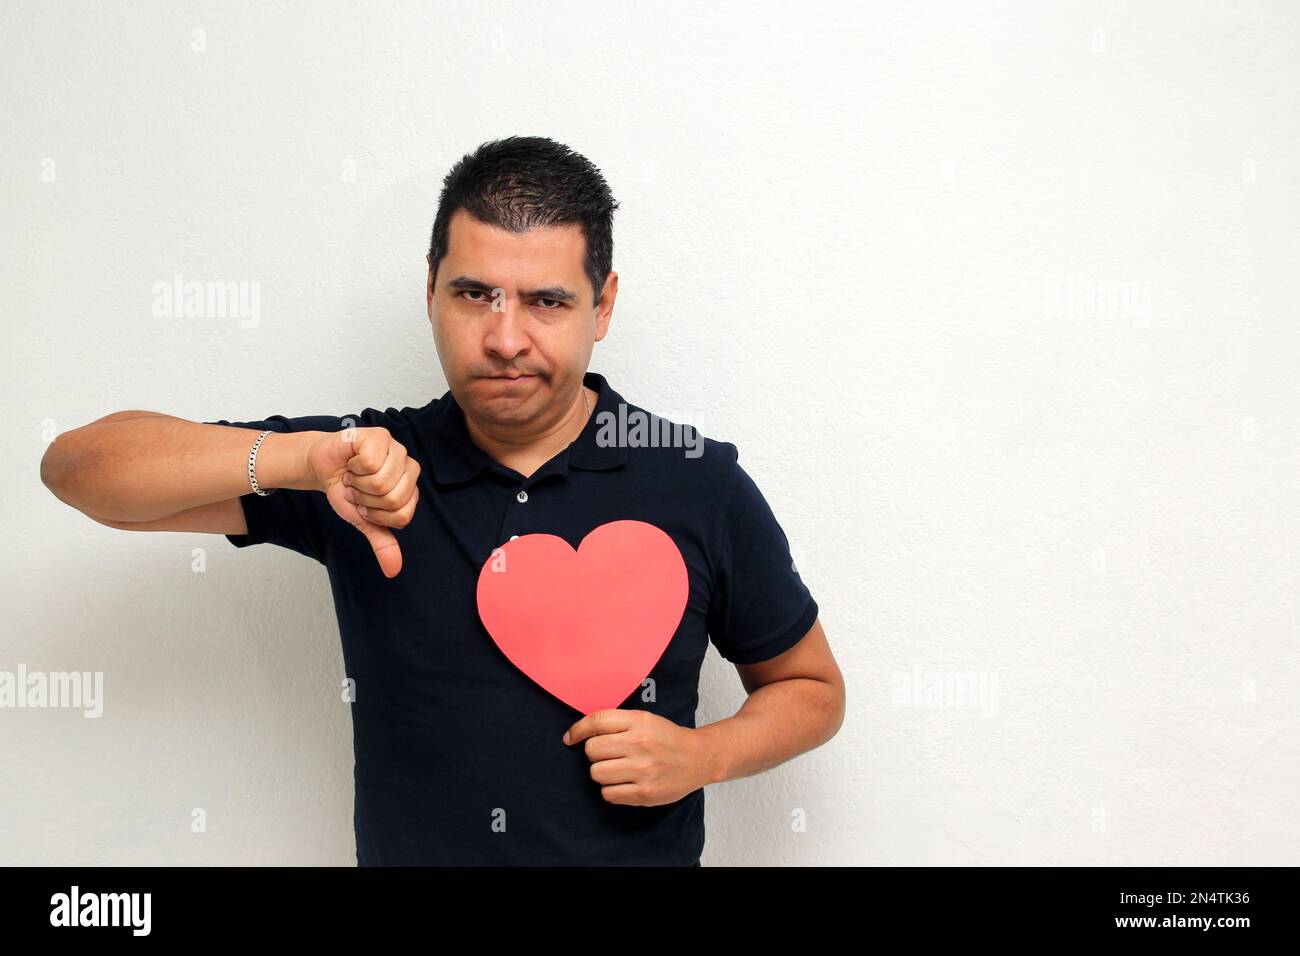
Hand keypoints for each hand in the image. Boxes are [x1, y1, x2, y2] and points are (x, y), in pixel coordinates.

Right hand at [306, 426, 420, 577]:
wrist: (323, 467)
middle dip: (365, 500)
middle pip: (393, 499)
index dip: (375, 515)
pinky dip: (353, 466)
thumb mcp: (363, 521)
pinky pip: (369, 461)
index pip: (402, 516)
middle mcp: (409, 467)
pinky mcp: (380, 436)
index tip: (365, 506)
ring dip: (357, 483)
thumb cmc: (347, 490)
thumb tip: (393, 570)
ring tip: (354, 475)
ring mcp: (397, 449)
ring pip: (381, 481)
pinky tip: (352, 461)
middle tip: (357, 489)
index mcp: (411, 489)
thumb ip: (382, 543)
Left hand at [563, 709, 712, 805]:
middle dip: (595, 753)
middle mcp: (640, 744)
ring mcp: (643, 770)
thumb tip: (579, 733)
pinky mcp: (644, 793)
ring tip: (617, 769)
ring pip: (596, 773)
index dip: (578, 730)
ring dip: (602, 772)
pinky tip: (624, 783)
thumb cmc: (666, 738)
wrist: (698, 758)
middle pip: (592, 750)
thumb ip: (616, 722)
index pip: (597, 721)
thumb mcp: (645, 719)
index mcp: (639, 722)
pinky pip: (608, 793)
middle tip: (609, 754)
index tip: (570, 738)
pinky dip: (611, 790)